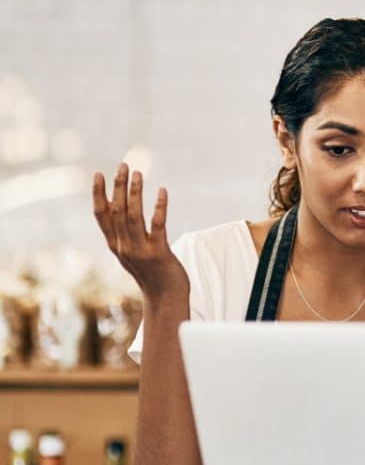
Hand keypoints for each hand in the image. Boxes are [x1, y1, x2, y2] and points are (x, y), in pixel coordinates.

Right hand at [92, 163, 188, 299]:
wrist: (165, 299)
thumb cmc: (152, 274)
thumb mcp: (133, 253)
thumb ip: (126, 235)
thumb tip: (121, 211)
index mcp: (115, 245)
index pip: (102, 215)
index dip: (99, 194)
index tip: (98, 174)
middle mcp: (124, 246)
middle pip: (117, 211)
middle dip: (118, 186)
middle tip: (123, 164)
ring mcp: (140, 250)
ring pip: (133, 216)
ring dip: (135, 193)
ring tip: (138, 173)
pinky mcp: (158, 253)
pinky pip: (158, 225)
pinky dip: (159, 206)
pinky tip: (162, 191)